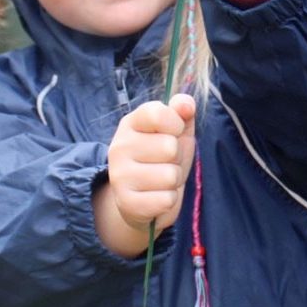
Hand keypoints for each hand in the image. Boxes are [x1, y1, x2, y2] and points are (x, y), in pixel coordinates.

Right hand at [97, 94, 197, 255]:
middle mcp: (119, 147)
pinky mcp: (126, 203)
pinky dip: (168, 200)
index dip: (176, 124)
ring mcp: (119, 175)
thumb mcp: (175, 132)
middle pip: (170, 148)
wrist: (142, 198)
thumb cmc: (162, 159)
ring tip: (161, 180)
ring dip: (173, 181)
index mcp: (130, 123)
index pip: (158, 114)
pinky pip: (166, 200)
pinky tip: (156, 197)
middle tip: (165, 162)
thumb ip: (182, 112)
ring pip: (170, 176)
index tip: (174, 132)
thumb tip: (187, 103)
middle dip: (177, 158)